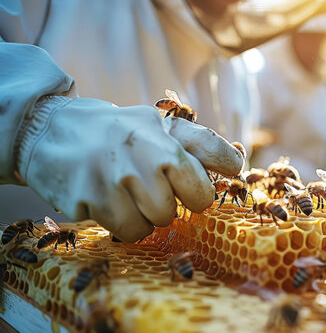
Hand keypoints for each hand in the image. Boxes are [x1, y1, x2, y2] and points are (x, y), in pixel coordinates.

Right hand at [15, 97, 243, 241]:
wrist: (53, 131)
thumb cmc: (121, 132)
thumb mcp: (162, 127)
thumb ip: (203, 145)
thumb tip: (238, 166)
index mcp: (164, 140)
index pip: (203, 188)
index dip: (198, 193)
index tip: (186, 186)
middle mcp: (138, 158)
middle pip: (174, 211)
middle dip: (166, 204)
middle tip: (148, 185)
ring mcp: (109, 180)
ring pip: (149, 225)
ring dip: (143, 215)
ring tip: (126, 190)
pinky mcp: (85, 201)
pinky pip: (124, 231)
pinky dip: (121, 222)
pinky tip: (108, 199)